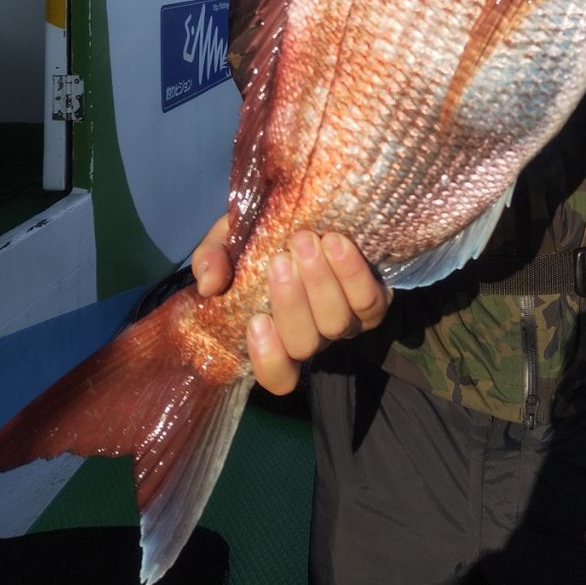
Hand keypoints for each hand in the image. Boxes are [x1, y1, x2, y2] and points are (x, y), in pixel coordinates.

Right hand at [192, 215, 393, 394]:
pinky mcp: (375, 302)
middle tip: (281, 258)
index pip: (278, 375)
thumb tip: (210, 284)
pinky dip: (351, 273)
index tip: (256, 320)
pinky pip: (368, 299)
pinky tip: (336, 242)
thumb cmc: (263, 235)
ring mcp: (347, 322)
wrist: (312, 209)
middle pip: (305, 344)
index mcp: (276, 334)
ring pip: (336, 323)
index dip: (268, 358)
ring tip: (305, 241)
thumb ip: (211, 258)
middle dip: (291, 302)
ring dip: (319, 282)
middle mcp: (314, 336)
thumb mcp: (227, 241)